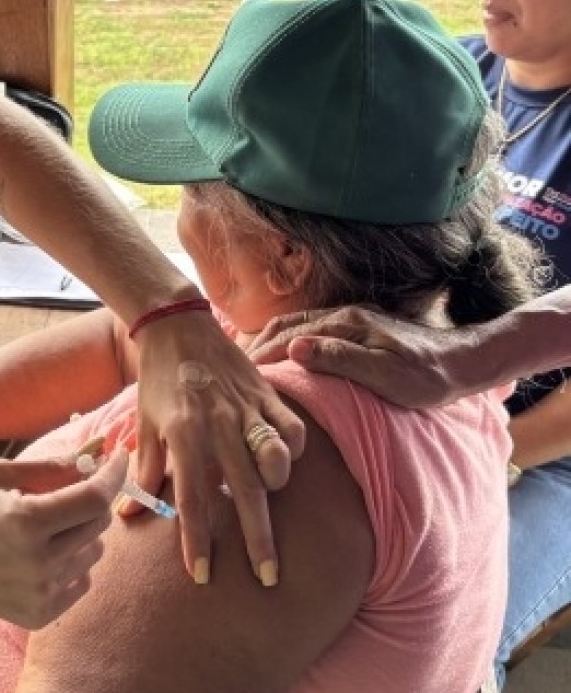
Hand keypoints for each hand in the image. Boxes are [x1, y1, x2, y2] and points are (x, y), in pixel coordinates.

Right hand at [0, 450, 127, 628]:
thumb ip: (50, 468)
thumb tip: (92, 458)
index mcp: (28, 521)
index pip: (95, 499)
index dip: (113, 476)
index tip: (118, 459)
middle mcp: (39, 561)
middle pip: (99, 524)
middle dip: (91, 501)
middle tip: (69, 493)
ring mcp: (40, 592)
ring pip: (94, 553)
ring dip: (81, 534)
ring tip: (46, 529)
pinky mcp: (39, 614)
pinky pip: (81, 582)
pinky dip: (72, 564)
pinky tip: (42, 556)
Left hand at [131, 310, 304, 585]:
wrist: (177, 324)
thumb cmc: (157, 379)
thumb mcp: (144, 423)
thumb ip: (144, 470)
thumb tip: (128, 515)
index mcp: (184, 432)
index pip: (192, 498)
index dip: (196, 540)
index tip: (200, 574)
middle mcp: (219, 423)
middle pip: (244, 491)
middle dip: (257, 538)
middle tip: (267, 577)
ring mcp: (247, 408)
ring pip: (274, 460)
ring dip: (277, 491)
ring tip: (273, 514)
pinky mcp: (267, 394)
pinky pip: (291, 430)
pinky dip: (292, 452)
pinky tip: (283, 468)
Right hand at [247, 306, 461, 408]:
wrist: (463, 361)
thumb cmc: (426, 376)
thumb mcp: (385, 374)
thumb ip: (339, 359)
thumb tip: (294, 349)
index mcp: (345, 324)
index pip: (288, 337)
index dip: (260, 356)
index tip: (236, 375)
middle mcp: (342, 315)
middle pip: (285, 325)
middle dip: (255, 344)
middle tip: (230, 369)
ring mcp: (349, 319)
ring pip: (294, 324)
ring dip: (267, 341)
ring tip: (245, 363)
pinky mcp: (356, 327)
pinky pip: (307, 329)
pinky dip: (283, 340)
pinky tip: (278, 355)